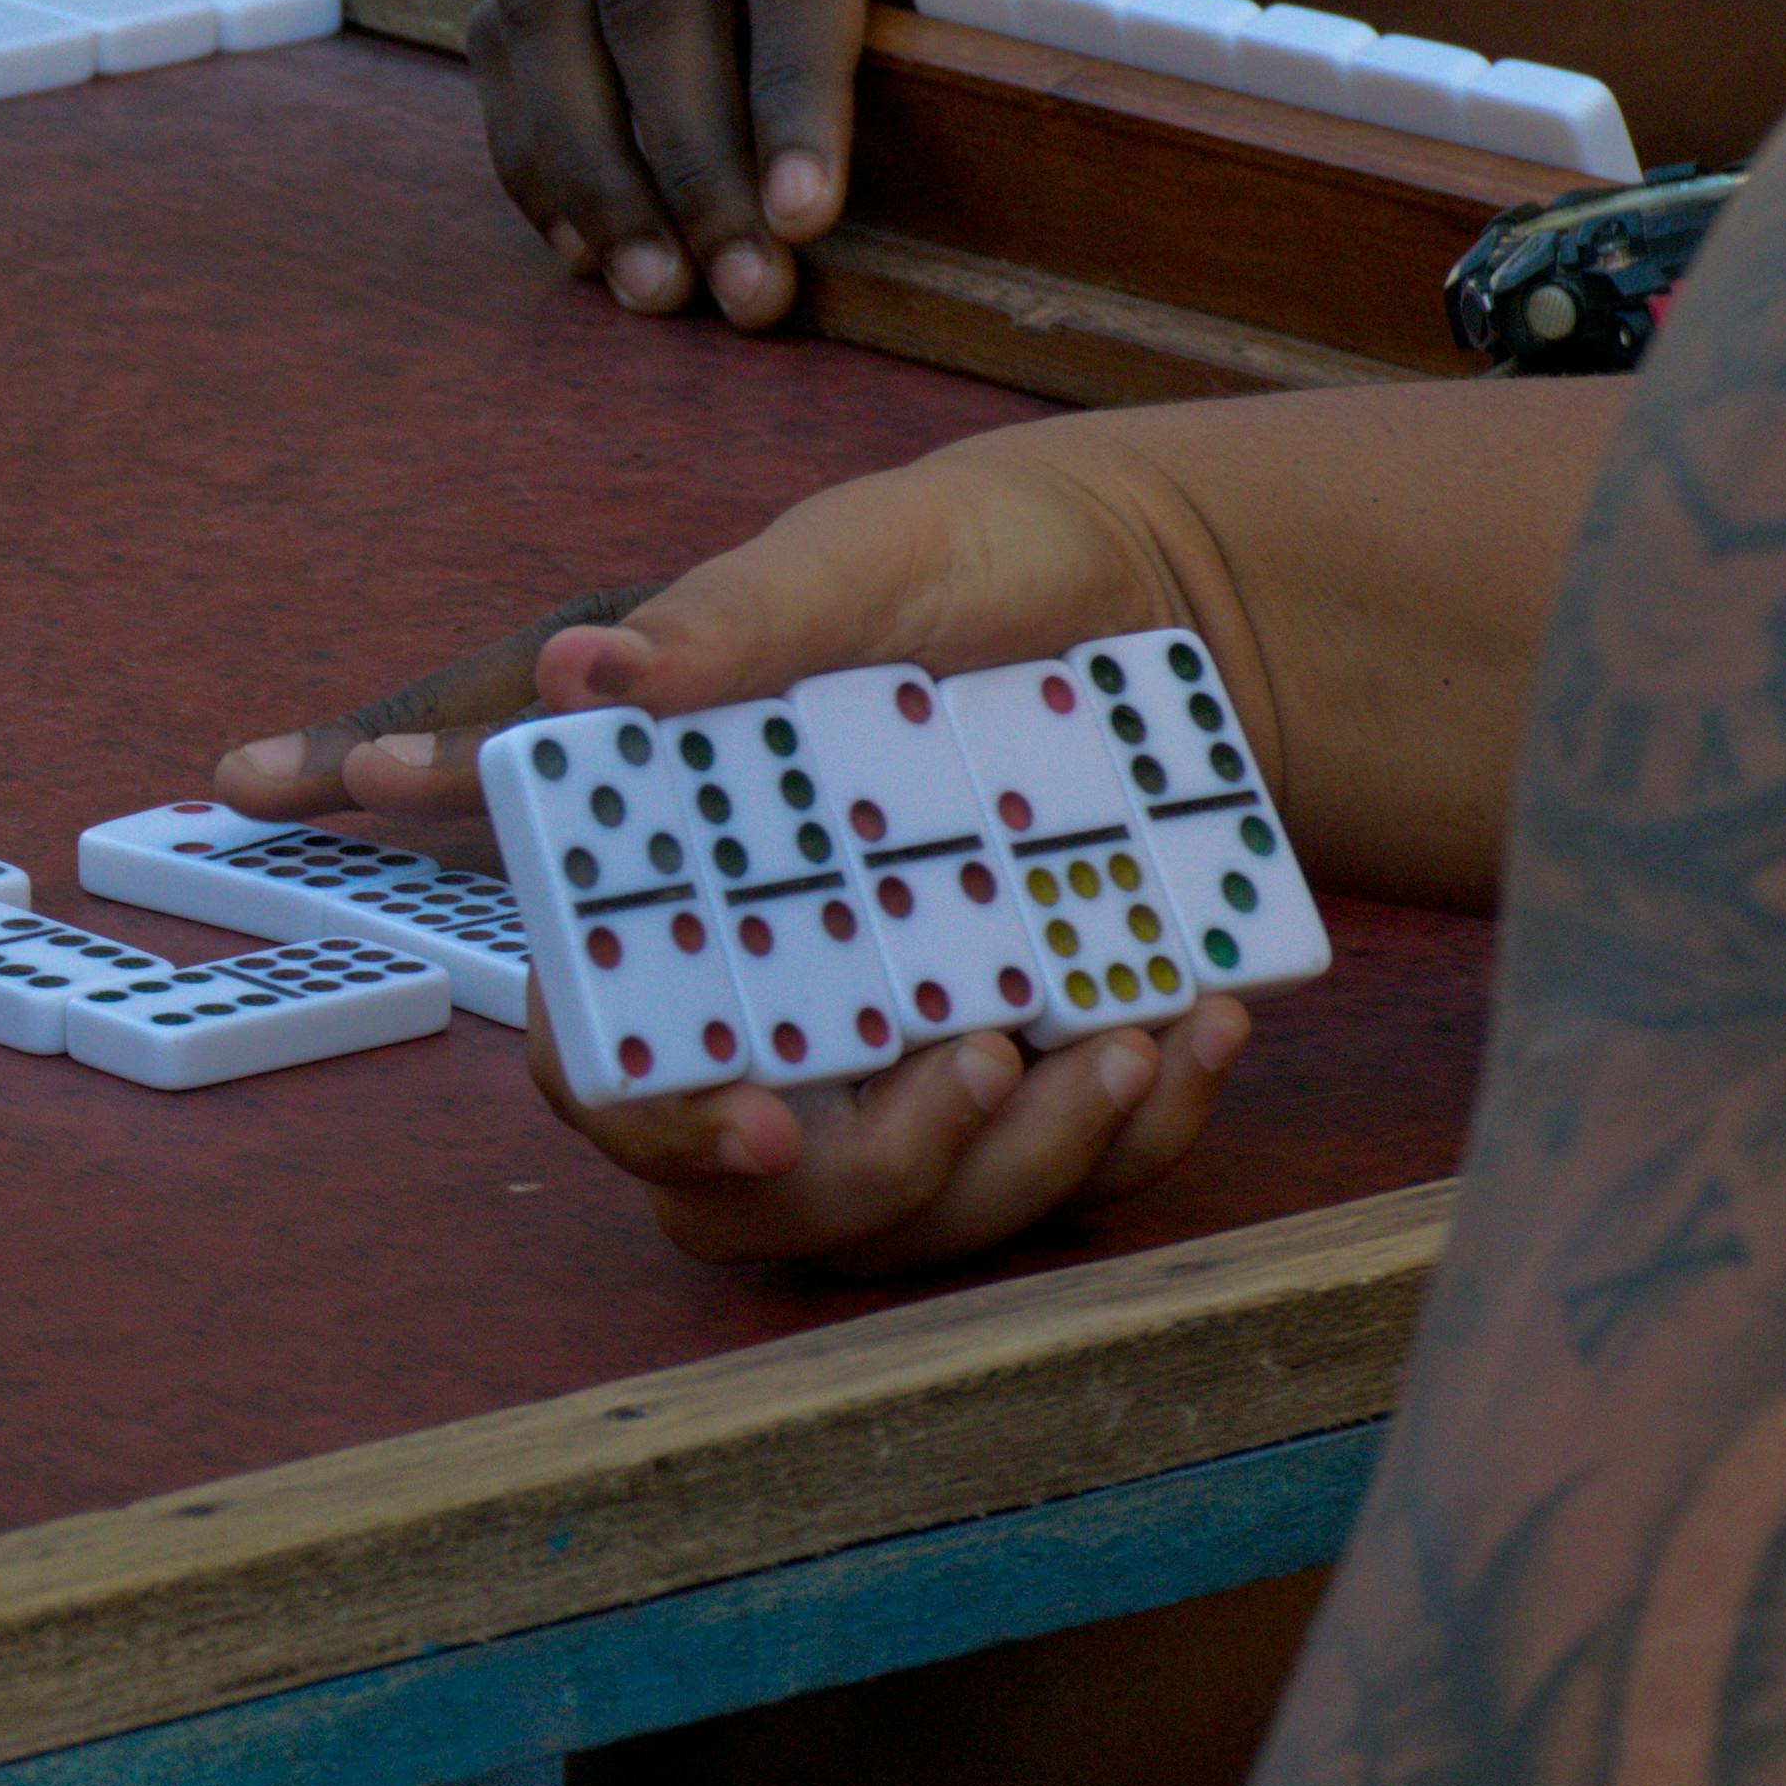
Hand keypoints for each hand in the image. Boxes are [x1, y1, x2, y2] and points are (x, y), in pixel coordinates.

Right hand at [211, 422, 1265, 1266]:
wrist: (1136, 582)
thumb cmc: (953, 566)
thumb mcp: (848, 566)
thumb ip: (720, 628)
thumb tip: (586, 672)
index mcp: (680, 909)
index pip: (608, 1073)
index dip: (664, 1126)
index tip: (762, 1122)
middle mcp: (778, 1019)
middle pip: (766, 1198)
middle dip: (880, 1170)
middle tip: (983, 1059)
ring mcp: (906, 1075)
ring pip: (927, 1219)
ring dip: (1027, 1161)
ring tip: (1127, 1040)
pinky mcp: (1035, 1090)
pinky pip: (1076, 1181)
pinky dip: (1144, 1129)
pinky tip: (1199, 1022)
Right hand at [476, 0, 1260, 328]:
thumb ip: (1136, 19)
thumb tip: (1085, 113)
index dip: (788, 91)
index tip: (805, 227)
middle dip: (688, 160)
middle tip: (738, 300)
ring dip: (590, 162)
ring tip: (654, 292)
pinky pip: (524, 23)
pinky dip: (537, 138)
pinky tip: (588, 244)